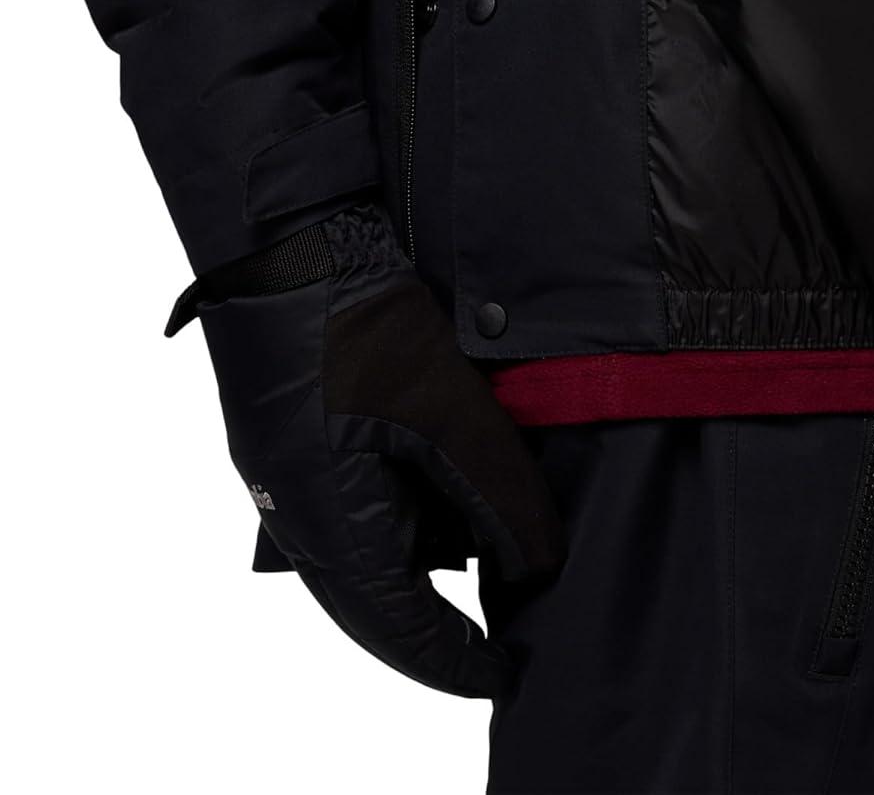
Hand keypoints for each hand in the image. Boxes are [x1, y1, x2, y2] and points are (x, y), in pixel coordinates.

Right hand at [186, 208, 562, 696]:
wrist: (284, 251)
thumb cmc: (361, 327)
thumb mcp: (449, 410)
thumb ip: (496, 493)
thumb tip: (535, 562)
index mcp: (329, 524)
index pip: (398, 628)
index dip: (454, 660)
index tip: (502, 678)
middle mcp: (295, 518)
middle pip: (371, 604)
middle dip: (433, 630)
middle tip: (492, 645)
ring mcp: (283, 483)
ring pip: (357, 558)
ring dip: (413, 572)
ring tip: (479, 573)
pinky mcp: (285, 449)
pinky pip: (343, 514)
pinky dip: (393, 523)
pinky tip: (437, 505)